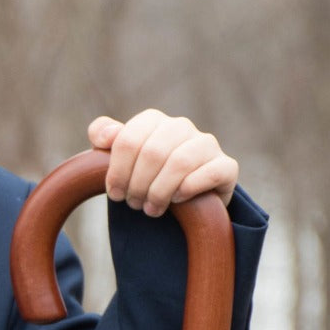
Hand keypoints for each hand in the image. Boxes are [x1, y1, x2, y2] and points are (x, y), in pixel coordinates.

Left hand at [88, 109, 237, 216]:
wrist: (178, 202)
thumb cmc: (141, 177)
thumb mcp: (115, 157)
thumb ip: (102, 136)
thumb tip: (107, 134)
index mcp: (153, 121)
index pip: (128, 140)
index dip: (118, 172)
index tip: (115, 194)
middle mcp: (181, 127)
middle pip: (152, 153)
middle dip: (138, 185)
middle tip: (133, 204)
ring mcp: (206, 144)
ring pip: (179, 162)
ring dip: (159, 192)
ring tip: (151, 209)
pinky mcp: (226, 166)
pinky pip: (211, 172)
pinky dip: (189, 189)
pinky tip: (178, 200)